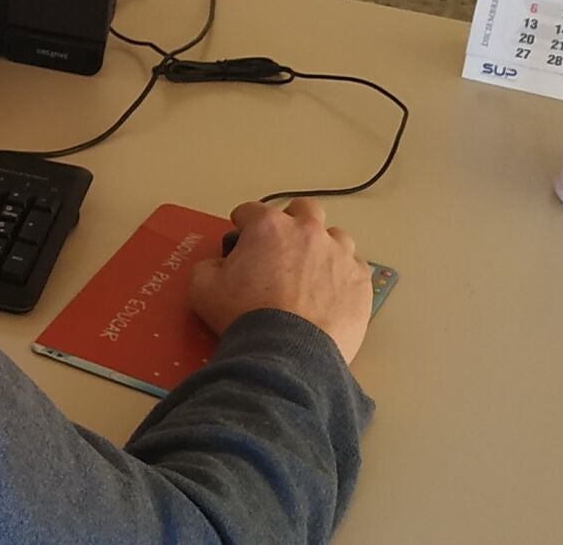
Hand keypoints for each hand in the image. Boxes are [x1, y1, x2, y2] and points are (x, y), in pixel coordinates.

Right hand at [189, 199, 372, 363]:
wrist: (286, 353)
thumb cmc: (245, 317)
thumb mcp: (202, 287)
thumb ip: (208, 266)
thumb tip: (218, 265)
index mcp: (268, 227)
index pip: (251, 211)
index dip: (242, 224)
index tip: (241, 236)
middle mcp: (307, 231)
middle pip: (303, 210)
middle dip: (291, 222)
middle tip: (281, 246)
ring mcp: (339, 254)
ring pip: (335, 237)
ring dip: (322, 247)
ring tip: (311, 272)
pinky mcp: (360, 280)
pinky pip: (354, 266)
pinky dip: (342, 274)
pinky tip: (331, 291)